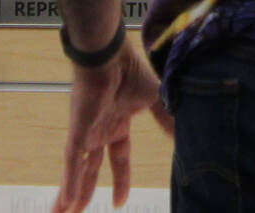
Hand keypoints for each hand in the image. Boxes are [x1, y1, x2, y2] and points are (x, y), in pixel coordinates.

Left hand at [53, 40, 172, 212]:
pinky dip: (69, 183)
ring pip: (77, 171)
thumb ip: (168, 119)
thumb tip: (187, 136)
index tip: (120, 202)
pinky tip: (67, 202)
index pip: (118, 159)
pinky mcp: (77, 131)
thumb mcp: (157, 100)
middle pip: (92, 170)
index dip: (121, 180)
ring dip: (72, 193)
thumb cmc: (133, 71)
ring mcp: (87, 132)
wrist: (110, 57)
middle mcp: (100, 131)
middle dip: (87, 192)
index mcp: (118, 123)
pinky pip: (72, 163)